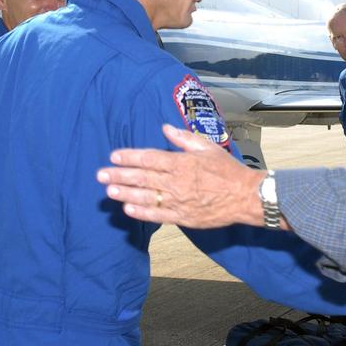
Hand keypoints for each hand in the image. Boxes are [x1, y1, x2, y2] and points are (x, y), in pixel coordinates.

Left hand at [98, 124, 265, 226]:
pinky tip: (128, 209)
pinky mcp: (182, 217)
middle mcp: (176, 181)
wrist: (245, 196)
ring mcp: (178, 201)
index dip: (130, 157)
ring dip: (125, 193)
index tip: (114, 156)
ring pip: (145, 196)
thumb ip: (184, 138)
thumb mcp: (207, 147)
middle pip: (142, 177)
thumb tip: (165, 128)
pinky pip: (157, 215)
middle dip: (119, 175)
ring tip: (109, 191)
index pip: (149, 158)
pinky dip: (141, 212)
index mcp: (181, 162)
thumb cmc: (227, 170)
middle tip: (101, 175)